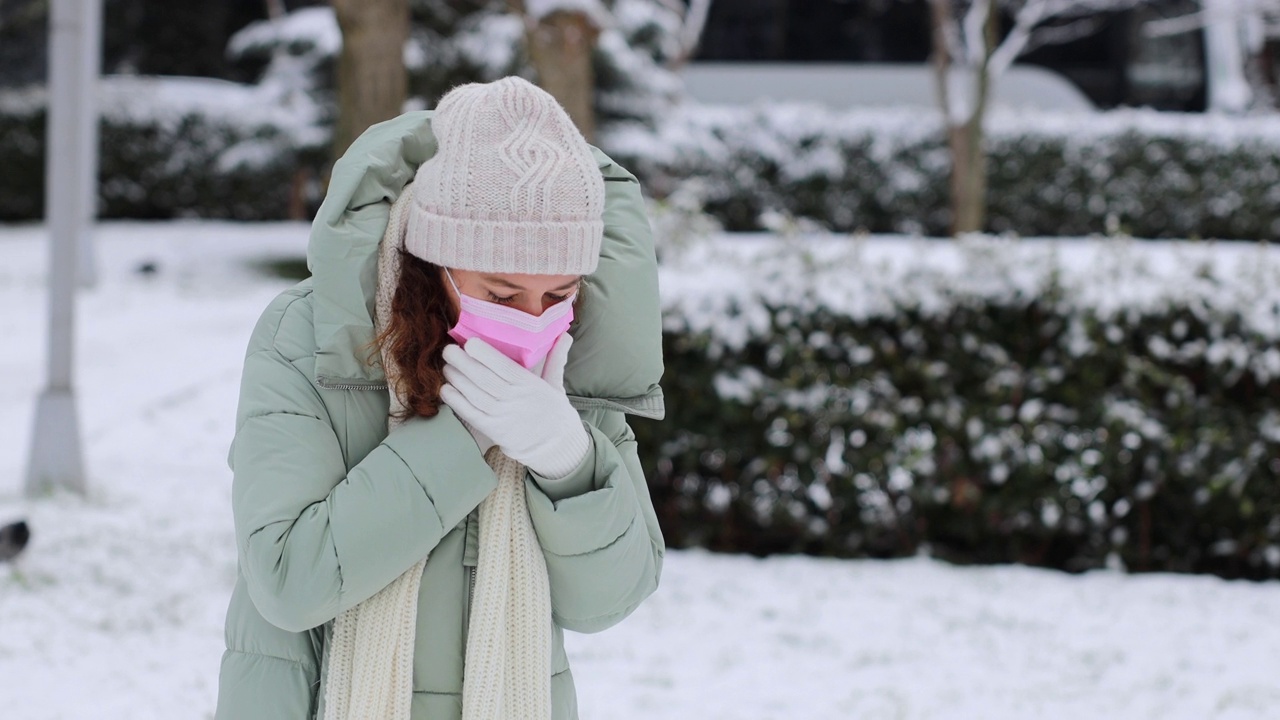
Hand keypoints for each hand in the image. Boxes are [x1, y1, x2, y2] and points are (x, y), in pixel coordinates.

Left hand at [441, 334, 588, 478]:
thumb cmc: (553, 411)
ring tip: (446, 366)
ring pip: (475, 394)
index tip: (471, 342)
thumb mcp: (557, 384)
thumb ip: (556, 358)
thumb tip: (565, 335)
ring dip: (457, 379)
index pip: (504, 367)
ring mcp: (502, 415)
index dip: (485, 354)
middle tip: (448, 349)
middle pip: (484, 378)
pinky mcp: (492, 430)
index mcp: (529, 385)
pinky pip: (470, 414)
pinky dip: (456, 402)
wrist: (555, 445)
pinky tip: (446, 390)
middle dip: (463, 362)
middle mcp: (514, 399)